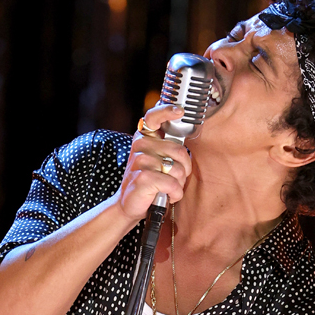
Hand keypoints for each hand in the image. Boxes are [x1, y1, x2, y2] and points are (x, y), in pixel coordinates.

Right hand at [114, 104, 192, 221]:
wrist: (128, 204)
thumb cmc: (147, 182)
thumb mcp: (155, 160)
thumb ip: (167, 147)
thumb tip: (186, 134)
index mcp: (143, 138)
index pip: (154, 117)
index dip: (167, 111)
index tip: (180, 110)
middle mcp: (140, 145)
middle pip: (180, 151)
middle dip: (184, 170)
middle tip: (175, 179)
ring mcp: (140, 161)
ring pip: (178, 170)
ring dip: (179, 184)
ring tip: (168, 189)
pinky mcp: (143, 177)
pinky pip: (173, 184)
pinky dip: (175, 194)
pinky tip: (167, 196)